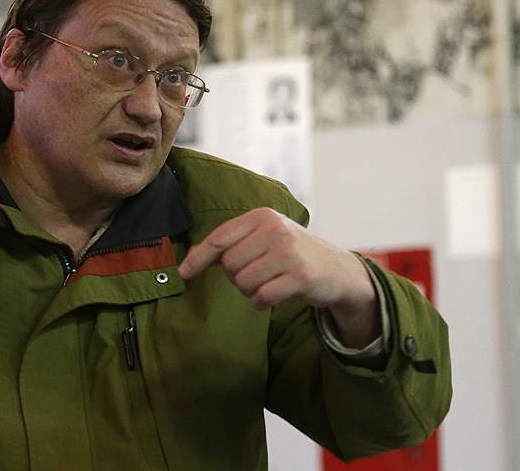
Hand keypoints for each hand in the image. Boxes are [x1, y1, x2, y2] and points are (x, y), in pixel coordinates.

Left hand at [178, 208, 379, 345]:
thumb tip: (189, 261)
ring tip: (267, 284)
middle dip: (236, 277)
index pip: (219, 238)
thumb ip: (230, 244)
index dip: (198, 257)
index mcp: (262, 216)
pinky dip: (261, 302)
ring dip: (249, 291)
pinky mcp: (300, 276)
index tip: (183, 273)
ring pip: (243, 282)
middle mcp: (275, 230)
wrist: (336, 269)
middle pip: (229, 265)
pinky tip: (274, 296)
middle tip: (257, 275)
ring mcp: (289, 252)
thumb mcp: (263, 238)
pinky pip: (262, 297)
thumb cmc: (290, 253)